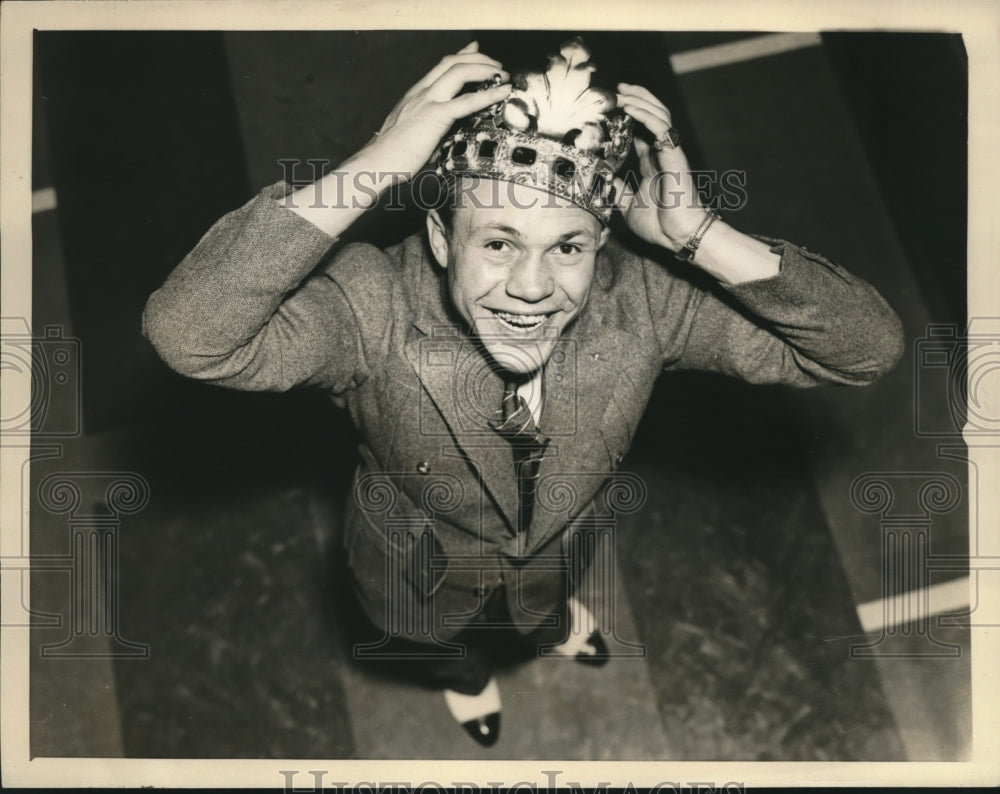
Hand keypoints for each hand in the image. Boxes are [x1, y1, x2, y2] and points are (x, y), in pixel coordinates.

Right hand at [357, 42, 511, 178]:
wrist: (377, 162)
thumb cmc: (394, 153)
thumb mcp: (413, 130)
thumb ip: (429, 124)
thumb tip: (444, 132)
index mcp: (416, 94)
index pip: (441, 65)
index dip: (462, 55)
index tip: (476, 50)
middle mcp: (422, 91)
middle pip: (453, 61)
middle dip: (479, 59)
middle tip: (497, 66)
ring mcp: (428, 101)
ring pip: (460, 71)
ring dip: (485, 69)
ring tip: (502, 75)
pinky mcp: (435, 116)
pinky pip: (466, 101)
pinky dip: (489, 94)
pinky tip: (502, 92)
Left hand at [614, 83, 708, 250]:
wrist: (679, 236)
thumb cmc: (660, 224)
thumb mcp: (628, 205)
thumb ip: (617, 190)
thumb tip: (601, 179)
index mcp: (653, 163)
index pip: (640, 130)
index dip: (627, 116)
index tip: (610, 107)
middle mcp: (662, 153)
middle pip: (651, 116)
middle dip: (635, 98)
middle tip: (616, 89)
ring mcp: (669, 153)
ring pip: (658, 116)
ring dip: (639, 101)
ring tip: (621, 92)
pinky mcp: (674, 156)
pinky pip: (661, 129)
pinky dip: (646, 116)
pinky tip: (631, 108)